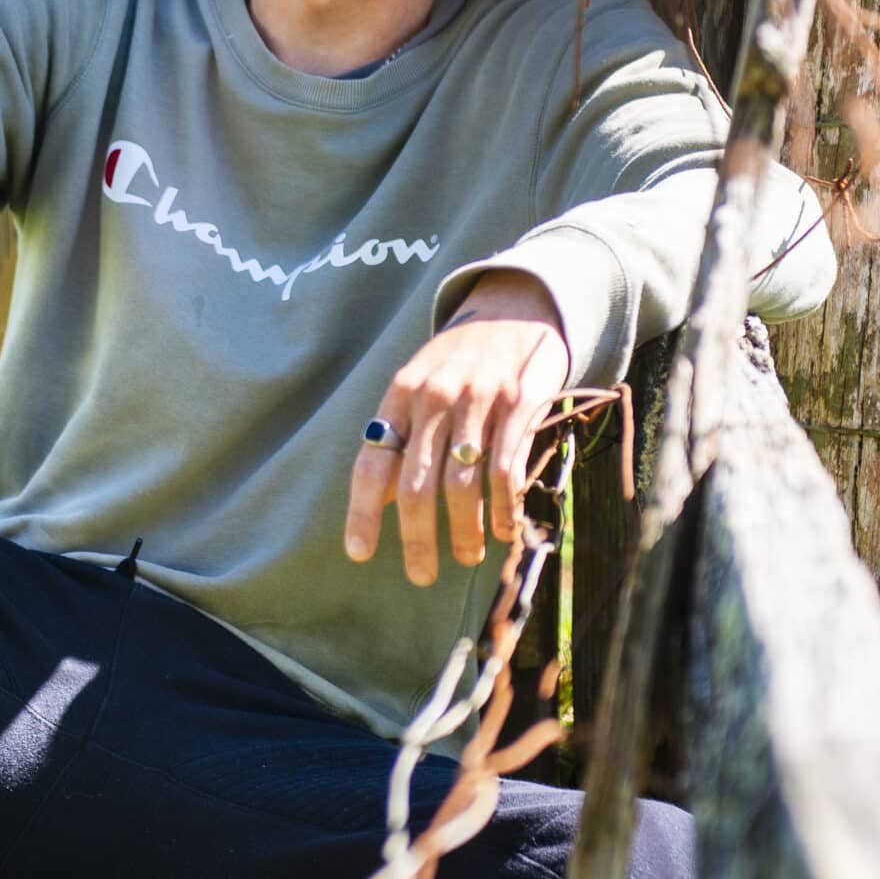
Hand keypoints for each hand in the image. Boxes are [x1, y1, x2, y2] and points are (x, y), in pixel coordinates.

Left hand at [345, 270, 570, 584]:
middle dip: (417, 538)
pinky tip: (506, 531)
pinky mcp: (520, 402)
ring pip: (461, 484)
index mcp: (401, 394)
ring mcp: (478, 400)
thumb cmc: (462, 356)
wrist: (516, 304)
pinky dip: (504, 508)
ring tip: (467, 557)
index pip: (372, 462)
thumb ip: (404, 432)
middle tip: (420, 574)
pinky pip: (506, 468)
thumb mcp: (422, 380)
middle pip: (416, 484)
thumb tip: (384, 499)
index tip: (359, 553)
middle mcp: (434, 397)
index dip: (363, 513)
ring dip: (464, 532)